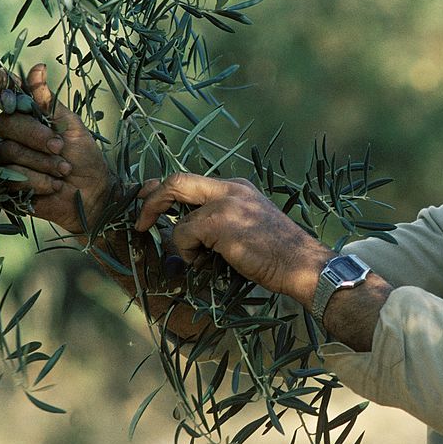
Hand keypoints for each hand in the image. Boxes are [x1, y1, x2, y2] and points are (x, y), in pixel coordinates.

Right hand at [0, 63, 115, 233]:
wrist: (92, 195)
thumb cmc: (83, 158)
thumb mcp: (70, 125)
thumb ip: (49, 102)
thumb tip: (37, 68)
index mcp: (28, 115)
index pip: (5, 93)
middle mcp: (12, 134)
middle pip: (6, 123)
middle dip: (36, 135)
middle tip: (60, 147)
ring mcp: (4, 159)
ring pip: (9, 151)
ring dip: (42, 162)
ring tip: (63, 170)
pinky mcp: (4, 184)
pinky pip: (11, 176)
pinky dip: (38, 180)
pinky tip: (54, 185)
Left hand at [135, 173, 332, 303]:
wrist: (301, 264)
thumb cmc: (278, 255)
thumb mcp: (248, 226)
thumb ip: (220, 220)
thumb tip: (182, 229)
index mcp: (237, 187)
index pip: (192, 179)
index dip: (165, 188)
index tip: (147, 199)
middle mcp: (231, 188)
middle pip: (177, 181)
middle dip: (152, 199)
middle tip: (141, 221)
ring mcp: (225, 203)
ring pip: (180, 218)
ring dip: (182, 244)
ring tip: (204, 260)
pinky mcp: (219, 221)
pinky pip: (183, 235)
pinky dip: (188, 253)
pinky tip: (209, 263)